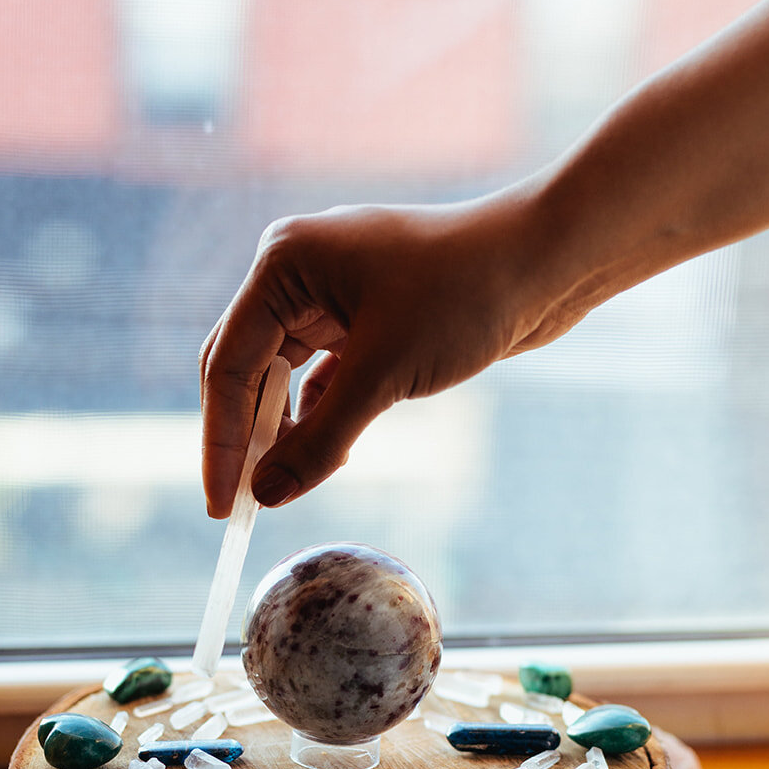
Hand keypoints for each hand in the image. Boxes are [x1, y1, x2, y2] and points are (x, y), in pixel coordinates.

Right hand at [198, 194, 559, 516]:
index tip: (223, 507)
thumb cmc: (464, 295)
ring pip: (284, 377)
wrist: (546, 261)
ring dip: (283, 432)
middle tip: (239, 507)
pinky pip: (322, 377)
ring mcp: (332, 295)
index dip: (221, 442)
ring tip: (280, 489)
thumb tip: (268, 494)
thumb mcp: (383, 377)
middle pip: (246, 370)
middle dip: (244, 439)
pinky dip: (320, 418)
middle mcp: (298, 273)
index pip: (229, 365)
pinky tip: (325, 457)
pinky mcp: (367, 318)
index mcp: (283, 264)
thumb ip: (319, 439)